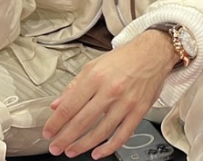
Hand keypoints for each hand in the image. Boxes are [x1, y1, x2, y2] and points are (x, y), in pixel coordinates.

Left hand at [43, 30, 179, 158]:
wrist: (154, 52)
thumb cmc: (126, 57)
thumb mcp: (94, 65)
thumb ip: (75, 86)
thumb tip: (58, 104)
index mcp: (96, 77)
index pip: (69, 106)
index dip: (55, 123)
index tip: (48, 132)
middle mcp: (110, 90)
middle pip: (82, 122)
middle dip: (64, 138)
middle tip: (56, 147)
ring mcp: (126, 102)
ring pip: (101, 131)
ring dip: (82, 145)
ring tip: (71, 151)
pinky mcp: (140, 110)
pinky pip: (123, 134)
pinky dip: (109, 147)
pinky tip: (98, 152)